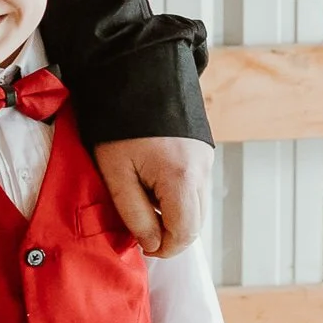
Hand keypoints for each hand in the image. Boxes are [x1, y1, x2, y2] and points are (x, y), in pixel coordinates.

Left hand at [93, 134, 212, 258]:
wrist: (135, 74)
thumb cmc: (118, 124)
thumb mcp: (115, 172)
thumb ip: (134, 213)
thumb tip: (151, 243)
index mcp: (181, 178)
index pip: (184, 234)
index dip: (163, 248)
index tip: (141, 245)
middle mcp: (202, 171)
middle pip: (196, 224)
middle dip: (169, 233)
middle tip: (139, 225)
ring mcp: (206, 160)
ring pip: (197, 207)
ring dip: (173, 214)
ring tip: (142, 196)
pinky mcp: (203, 152)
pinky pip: (195, 187)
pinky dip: (177, 196)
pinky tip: (152, 181)